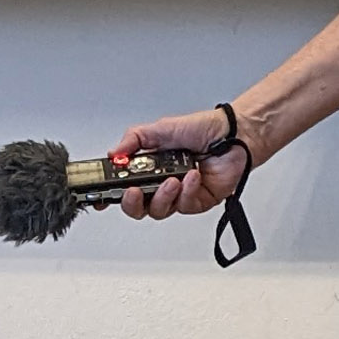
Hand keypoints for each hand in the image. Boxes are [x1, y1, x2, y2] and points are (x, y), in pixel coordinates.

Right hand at [106, 106, 262, 221]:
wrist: (236, 134)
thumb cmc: (204, 128)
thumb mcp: (161, 128)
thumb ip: (134, 139)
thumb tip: (114, 153)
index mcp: (149, 166)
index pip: (123, 186)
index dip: (111, 195)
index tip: (102, 196)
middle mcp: (161, 182)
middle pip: (137, 207)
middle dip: (132, 202)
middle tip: (134, 191)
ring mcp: (179, 194)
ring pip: (160, 210)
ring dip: (163, 196)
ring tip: (172, 179)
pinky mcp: (197, 202)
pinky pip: (185, 206)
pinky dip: (187, 191)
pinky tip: (192, 177)